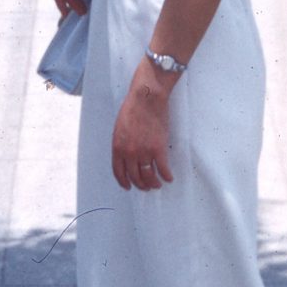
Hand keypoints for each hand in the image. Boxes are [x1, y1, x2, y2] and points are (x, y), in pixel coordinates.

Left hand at [111, 63, 174, 191]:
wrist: (146, 99)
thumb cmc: (132, 108)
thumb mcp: (119, 128)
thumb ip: (121, 143)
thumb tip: (126, 155)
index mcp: (117, 147)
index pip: (119, 172)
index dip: (124, 182)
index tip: (128, 186)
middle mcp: (129, 153)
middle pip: (135, 177)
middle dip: (140, 185)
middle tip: (146, 187)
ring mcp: (144, 152)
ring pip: (148, 176)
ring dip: (153, 183)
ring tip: (157, 184)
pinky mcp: (158, 149)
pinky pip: (163, 169)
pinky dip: (166, 176)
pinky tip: (169, 178)